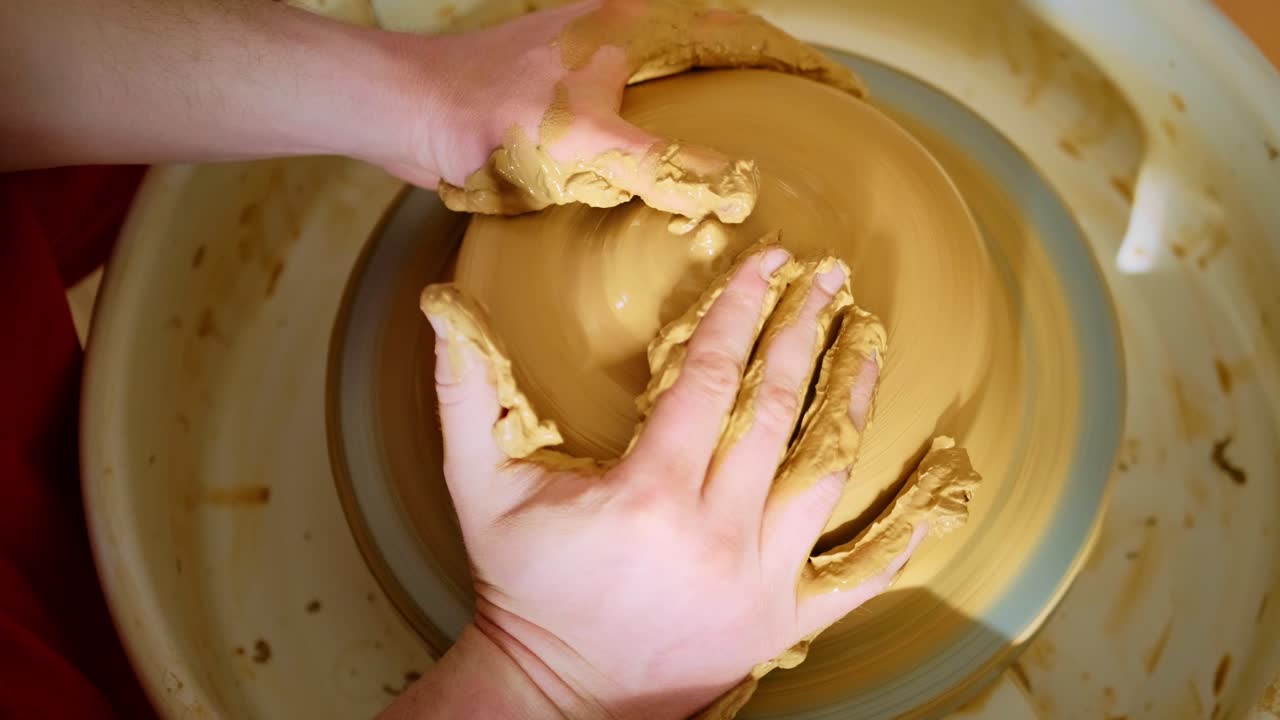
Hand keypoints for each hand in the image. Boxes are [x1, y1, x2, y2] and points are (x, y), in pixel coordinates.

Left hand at [384, 0, 863, 221]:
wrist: (413, 111)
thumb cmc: (492, 119)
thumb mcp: (588, 148)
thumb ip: (665, 167)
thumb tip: (739, 187)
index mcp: (640, 23)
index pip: (745, 34)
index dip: (801, 62)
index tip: (846, 89)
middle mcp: (624, 21)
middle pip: (723, 34)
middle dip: (773, 64)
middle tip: (818, 101)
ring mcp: (596, 44)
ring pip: (684, 56)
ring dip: (728, 77)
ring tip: (768, 117)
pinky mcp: (570, 73)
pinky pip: (646, 81)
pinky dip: (680, 99)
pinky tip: (683, 135)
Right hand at [398, 245, 923, 719]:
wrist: (554, 693)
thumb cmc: (522, 586)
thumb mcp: (478, 489)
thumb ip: (463, 394)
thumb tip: (440, 309)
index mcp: (648, 491)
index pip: (710, 375)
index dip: (740, 308)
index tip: (766, 261)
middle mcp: (715, 531)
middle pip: (776, 408)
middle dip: (804, 330)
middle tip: (830, 277)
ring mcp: (759, 581)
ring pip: (825, 472)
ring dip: (851, 397)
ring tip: (868, 341)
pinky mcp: (783, 623)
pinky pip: (860, 575)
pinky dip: (898, 531)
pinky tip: (932, 485)